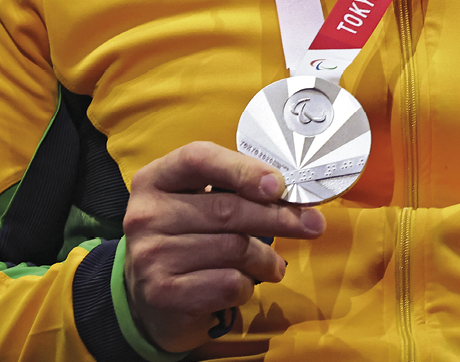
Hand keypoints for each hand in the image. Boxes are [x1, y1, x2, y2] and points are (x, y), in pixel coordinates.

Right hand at [123, 141, 325, 352]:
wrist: (149, 300)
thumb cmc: (187, 237)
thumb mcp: (199, 202)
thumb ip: (233, 189)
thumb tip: (290, 192)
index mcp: (155, 179)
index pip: (199, 158)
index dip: (243, 169)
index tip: (279, 185)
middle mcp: (145, 214)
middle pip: (226, 208)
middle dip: (279, 217)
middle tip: (313, 225)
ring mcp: (150, 255)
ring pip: (233, 248)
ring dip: (266, 259)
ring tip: (274, 265)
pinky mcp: (162, 294)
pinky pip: (226, 283)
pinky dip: (246, 285)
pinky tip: (243, 284)